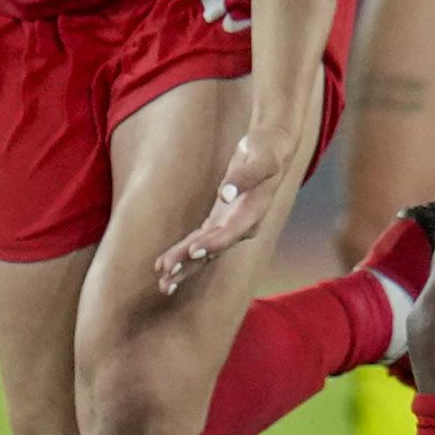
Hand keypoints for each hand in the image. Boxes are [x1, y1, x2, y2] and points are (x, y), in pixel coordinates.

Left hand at [153, 126, 295, 292]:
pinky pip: (200, 242)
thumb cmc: (266, 151)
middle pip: (215, 249)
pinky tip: (166, 265)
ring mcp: (231, 226)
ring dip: (184, 266)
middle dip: (190, 263)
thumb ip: (245, 176)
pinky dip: (184, 253)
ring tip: (163, 284)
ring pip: (205, 251)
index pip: (231, 232)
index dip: (213, 243)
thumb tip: (225, 193)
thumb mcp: (261, 158)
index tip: (193, 252)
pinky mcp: (220, 222)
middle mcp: (243, 225)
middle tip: (167, 276)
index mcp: (254, 211)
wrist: (271, 150)